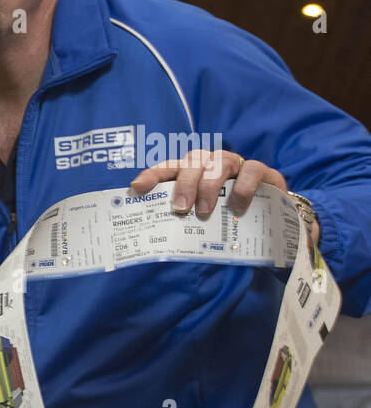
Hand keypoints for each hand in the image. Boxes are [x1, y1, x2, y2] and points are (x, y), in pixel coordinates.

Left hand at [128, 151, 314, 237]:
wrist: (269, 218)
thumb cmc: (226, 217)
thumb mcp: (201, 219)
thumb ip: (184, 222)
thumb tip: (158, 244)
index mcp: (191, 173)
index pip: (168, 168)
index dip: (152, 175)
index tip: (138, 187)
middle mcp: (210, 164)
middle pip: (192, 163)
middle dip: (183, 185)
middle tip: (180, 209)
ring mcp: (236, 165)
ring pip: (219, 162)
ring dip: (209, 186)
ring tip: (204, 212)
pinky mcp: (261, 170)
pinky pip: (251, 170)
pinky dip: (243, 187)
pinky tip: (238, 207)